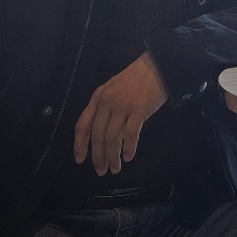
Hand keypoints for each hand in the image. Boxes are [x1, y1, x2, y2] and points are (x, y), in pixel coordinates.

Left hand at [73, 51, 167, 174]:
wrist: (157, 66)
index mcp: (97, 98)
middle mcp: (106, 103)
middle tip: (101, 171)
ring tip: (115, 168)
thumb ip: (105, 107)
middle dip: (98, 157)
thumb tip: (103, 133)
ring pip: (112, 138)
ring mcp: (122, 106)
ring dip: (112, 157)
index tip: (80, 160)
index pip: (82, 125)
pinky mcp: (139, 110)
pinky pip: (130, 134)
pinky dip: (128, 148)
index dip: (80, 145)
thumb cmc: (136, 78)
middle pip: (97, 136)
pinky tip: (129, 157)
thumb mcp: (113, 89)